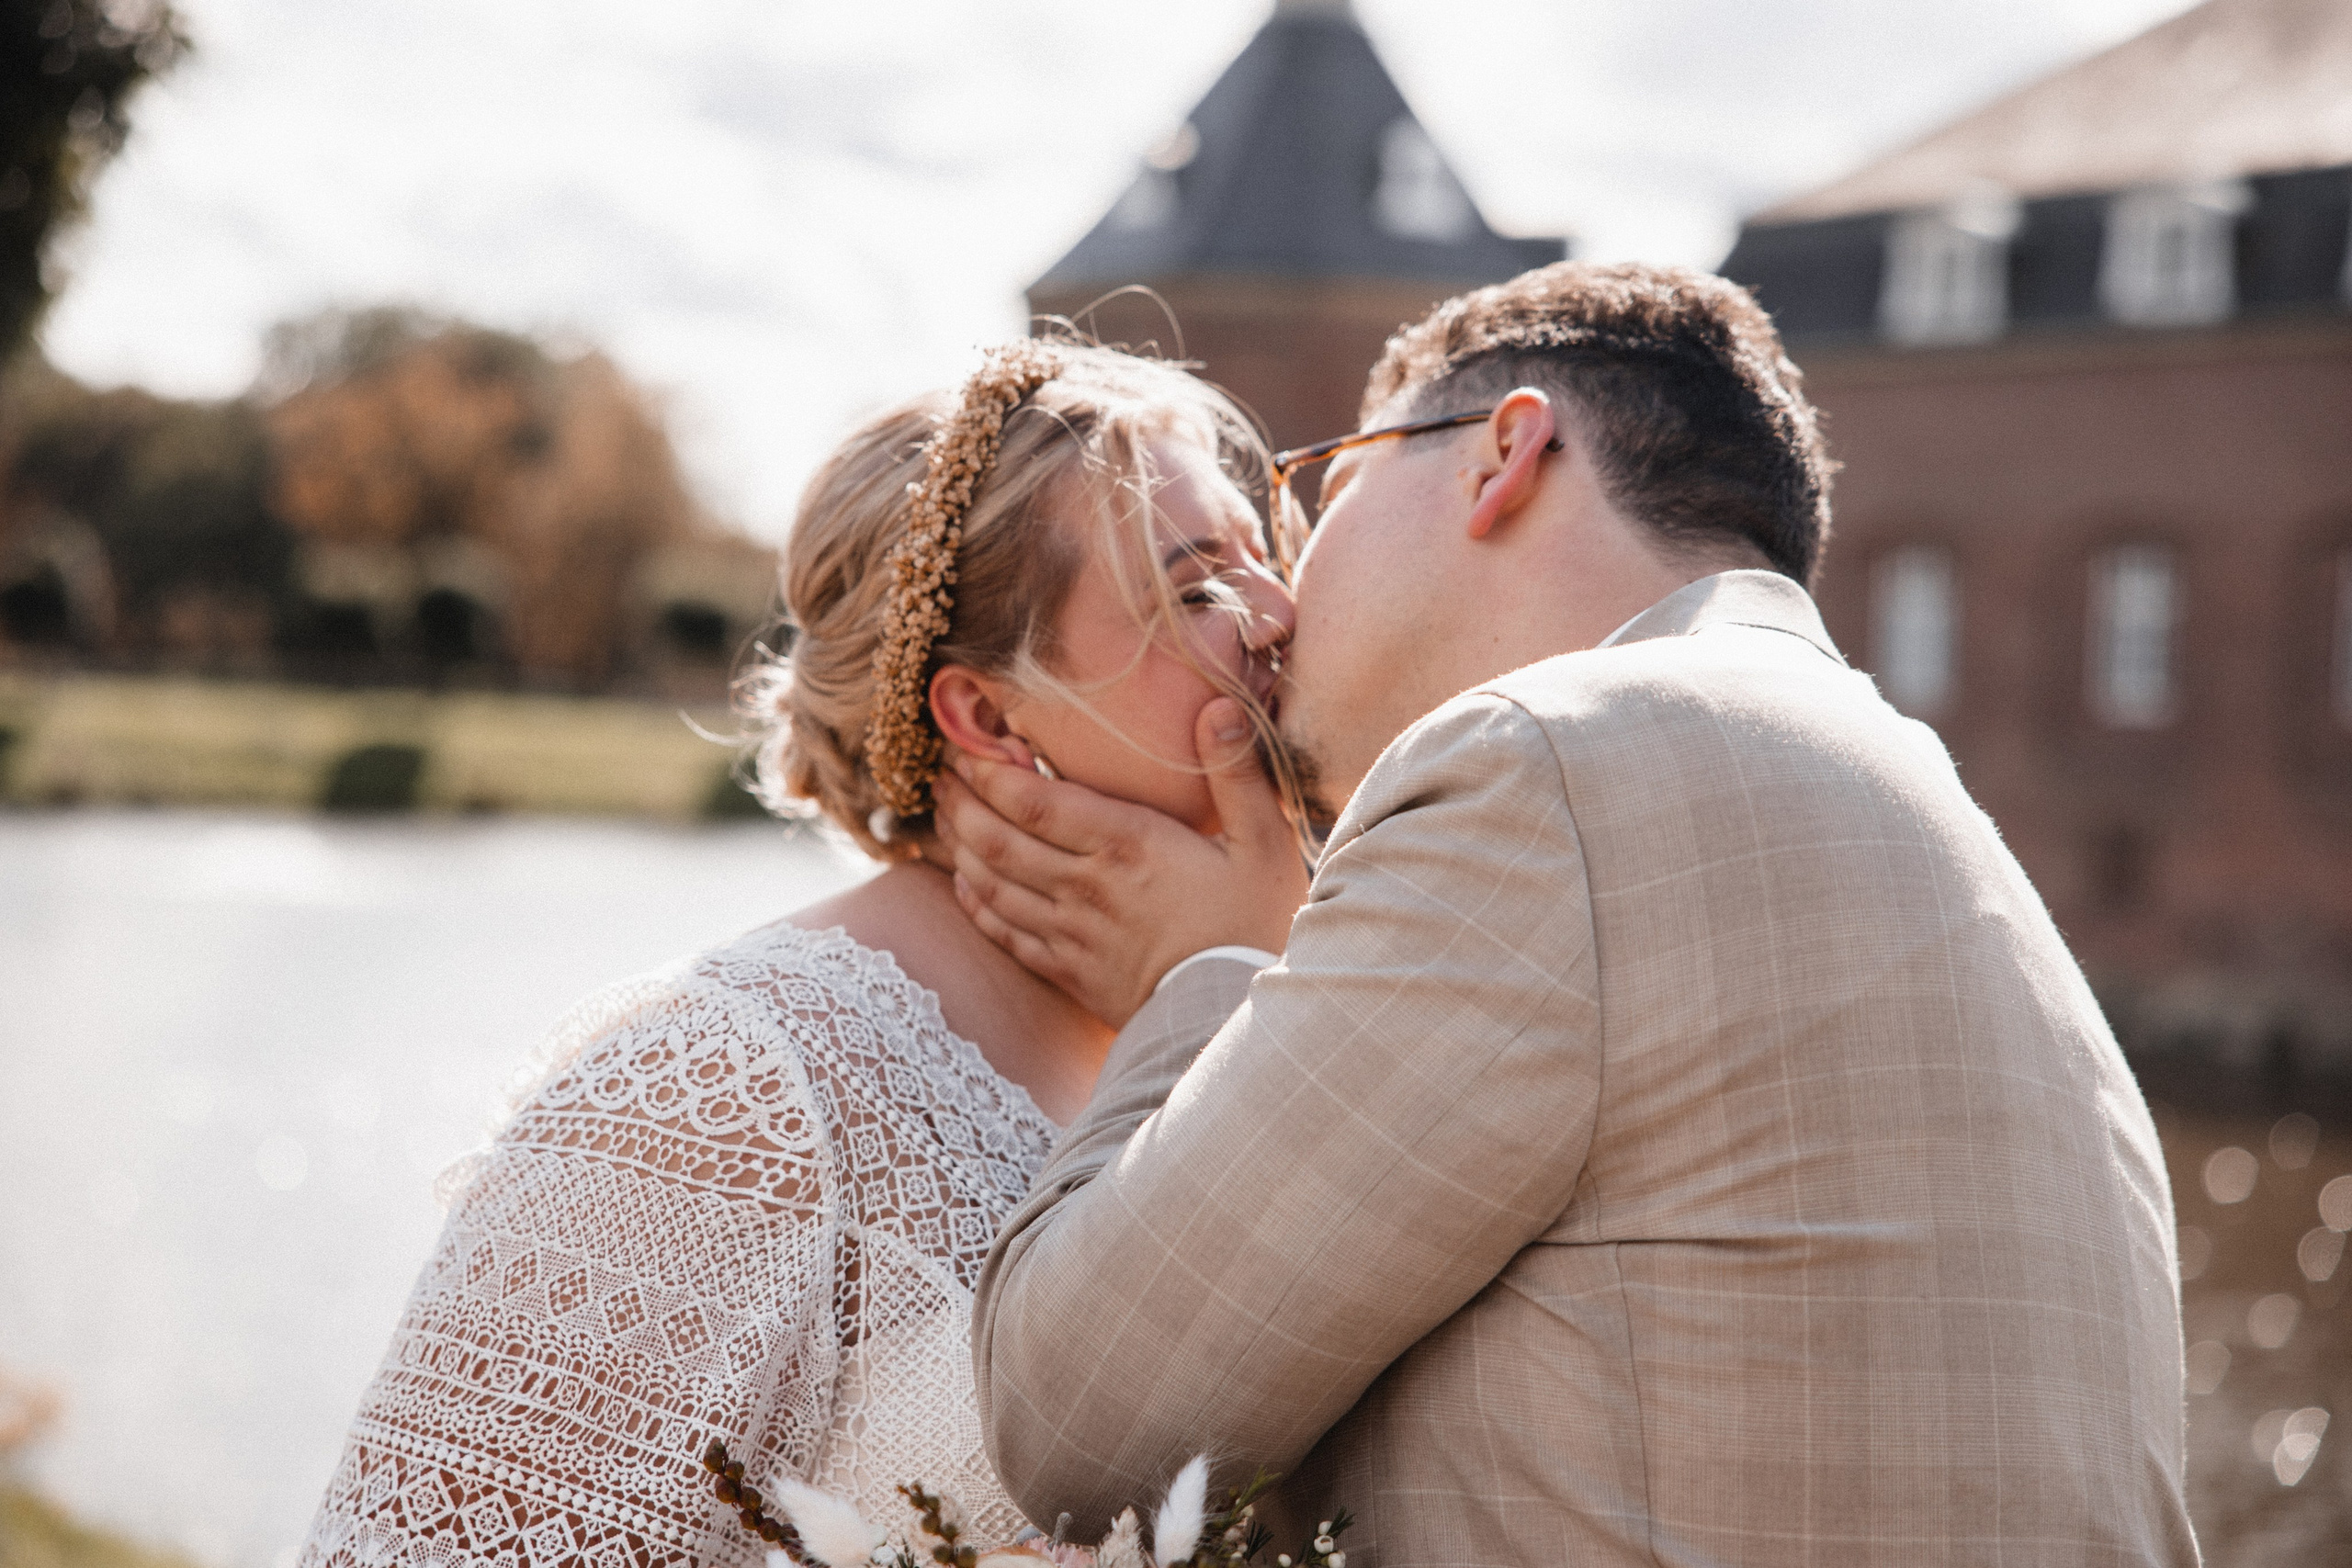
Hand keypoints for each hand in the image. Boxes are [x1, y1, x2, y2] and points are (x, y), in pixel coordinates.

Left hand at [934, 698, 1310, 1025]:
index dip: (992, 772)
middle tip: (942, 773)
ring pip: (992, 882)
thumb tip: (1219, 705)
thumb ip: (1237, 773)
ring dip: (958, 844)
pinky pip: (1005, 932)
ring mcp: (1071, 932)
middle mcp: (1086, 886)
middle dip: (962, 800)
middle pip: (998, 838)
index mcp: (1128, 844)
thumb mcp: (1263, 844)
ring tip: (943, 814)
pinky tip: (963, 881)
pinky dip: (975, 902)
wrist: (1233, 1020)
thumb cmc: (1253, 927)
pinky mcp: (1069, 971)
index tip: (968, 745)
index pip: (1036, 802)